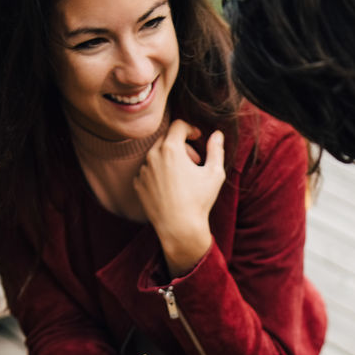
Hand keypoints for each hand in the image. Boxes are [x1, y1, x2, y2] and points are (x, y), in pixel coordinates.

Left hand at [133, 120, 224, 271]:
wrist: (179, 229)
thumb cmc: (199, 201)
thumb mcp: (215, 174)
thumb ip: (216, 150)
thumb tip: (217, 135)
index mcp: (171, 148)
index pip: (178, 125)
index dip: (190, 128)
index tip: (197, 137)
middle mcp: (152, 155)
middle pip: (166, 139)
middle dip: (181, 145)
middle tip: (194, 161)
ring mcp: (143, 170)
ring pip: (156, 155)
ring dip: (169, 160)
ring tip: (183, 177)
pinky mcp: (138, 184)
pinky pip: (148, 171)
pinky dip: (159, 174)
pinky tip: (170, 188)